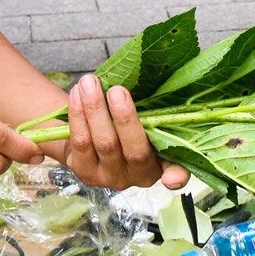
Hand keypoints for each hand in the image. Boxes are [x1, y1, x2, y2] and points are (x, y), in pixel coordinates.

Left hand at [62, 73, 187, 192]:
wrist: (91, 137)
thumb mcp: (143, 118)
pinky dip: (78, 114)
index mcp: (162, 162)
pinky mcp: (85, 172)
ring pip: (104, 143)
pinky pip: (80, 142)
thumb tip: (152, 76)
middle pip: (135, 151)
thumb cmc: (125, 123)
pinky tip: (77, 94)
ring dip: (95, 109)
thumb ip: (151, 110)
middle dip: (125, 119)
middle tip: (117, 90)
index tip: (173, 178)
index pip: (176, 172)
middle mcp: (138, 175)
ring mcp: (110, 177)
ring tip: (89, 83)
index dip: (177, 175)